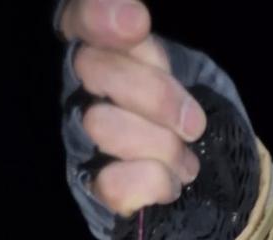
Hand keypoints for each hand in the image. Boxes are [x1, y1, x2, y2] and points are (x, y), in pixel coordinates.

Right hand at [60, 0, 206, 213]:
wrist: (193, 179)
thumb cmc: (181, 116)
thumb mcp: (178, 73)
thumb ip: (152, 49)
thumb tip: (134, 18)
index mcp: (102, 52)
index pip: (80, 18)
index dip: (99, 16)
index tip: (137, 21)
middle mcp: (79, 90)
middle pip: (93, 68)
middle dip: (156, 96)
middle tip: (193, 125)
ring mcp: (81, 139)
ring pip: (101, 125)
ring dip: (163, 147)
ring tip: (186, 161)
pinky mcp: (92, 188)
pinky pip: (114, 185)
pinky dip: (155, 184)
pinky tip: (170, 183)